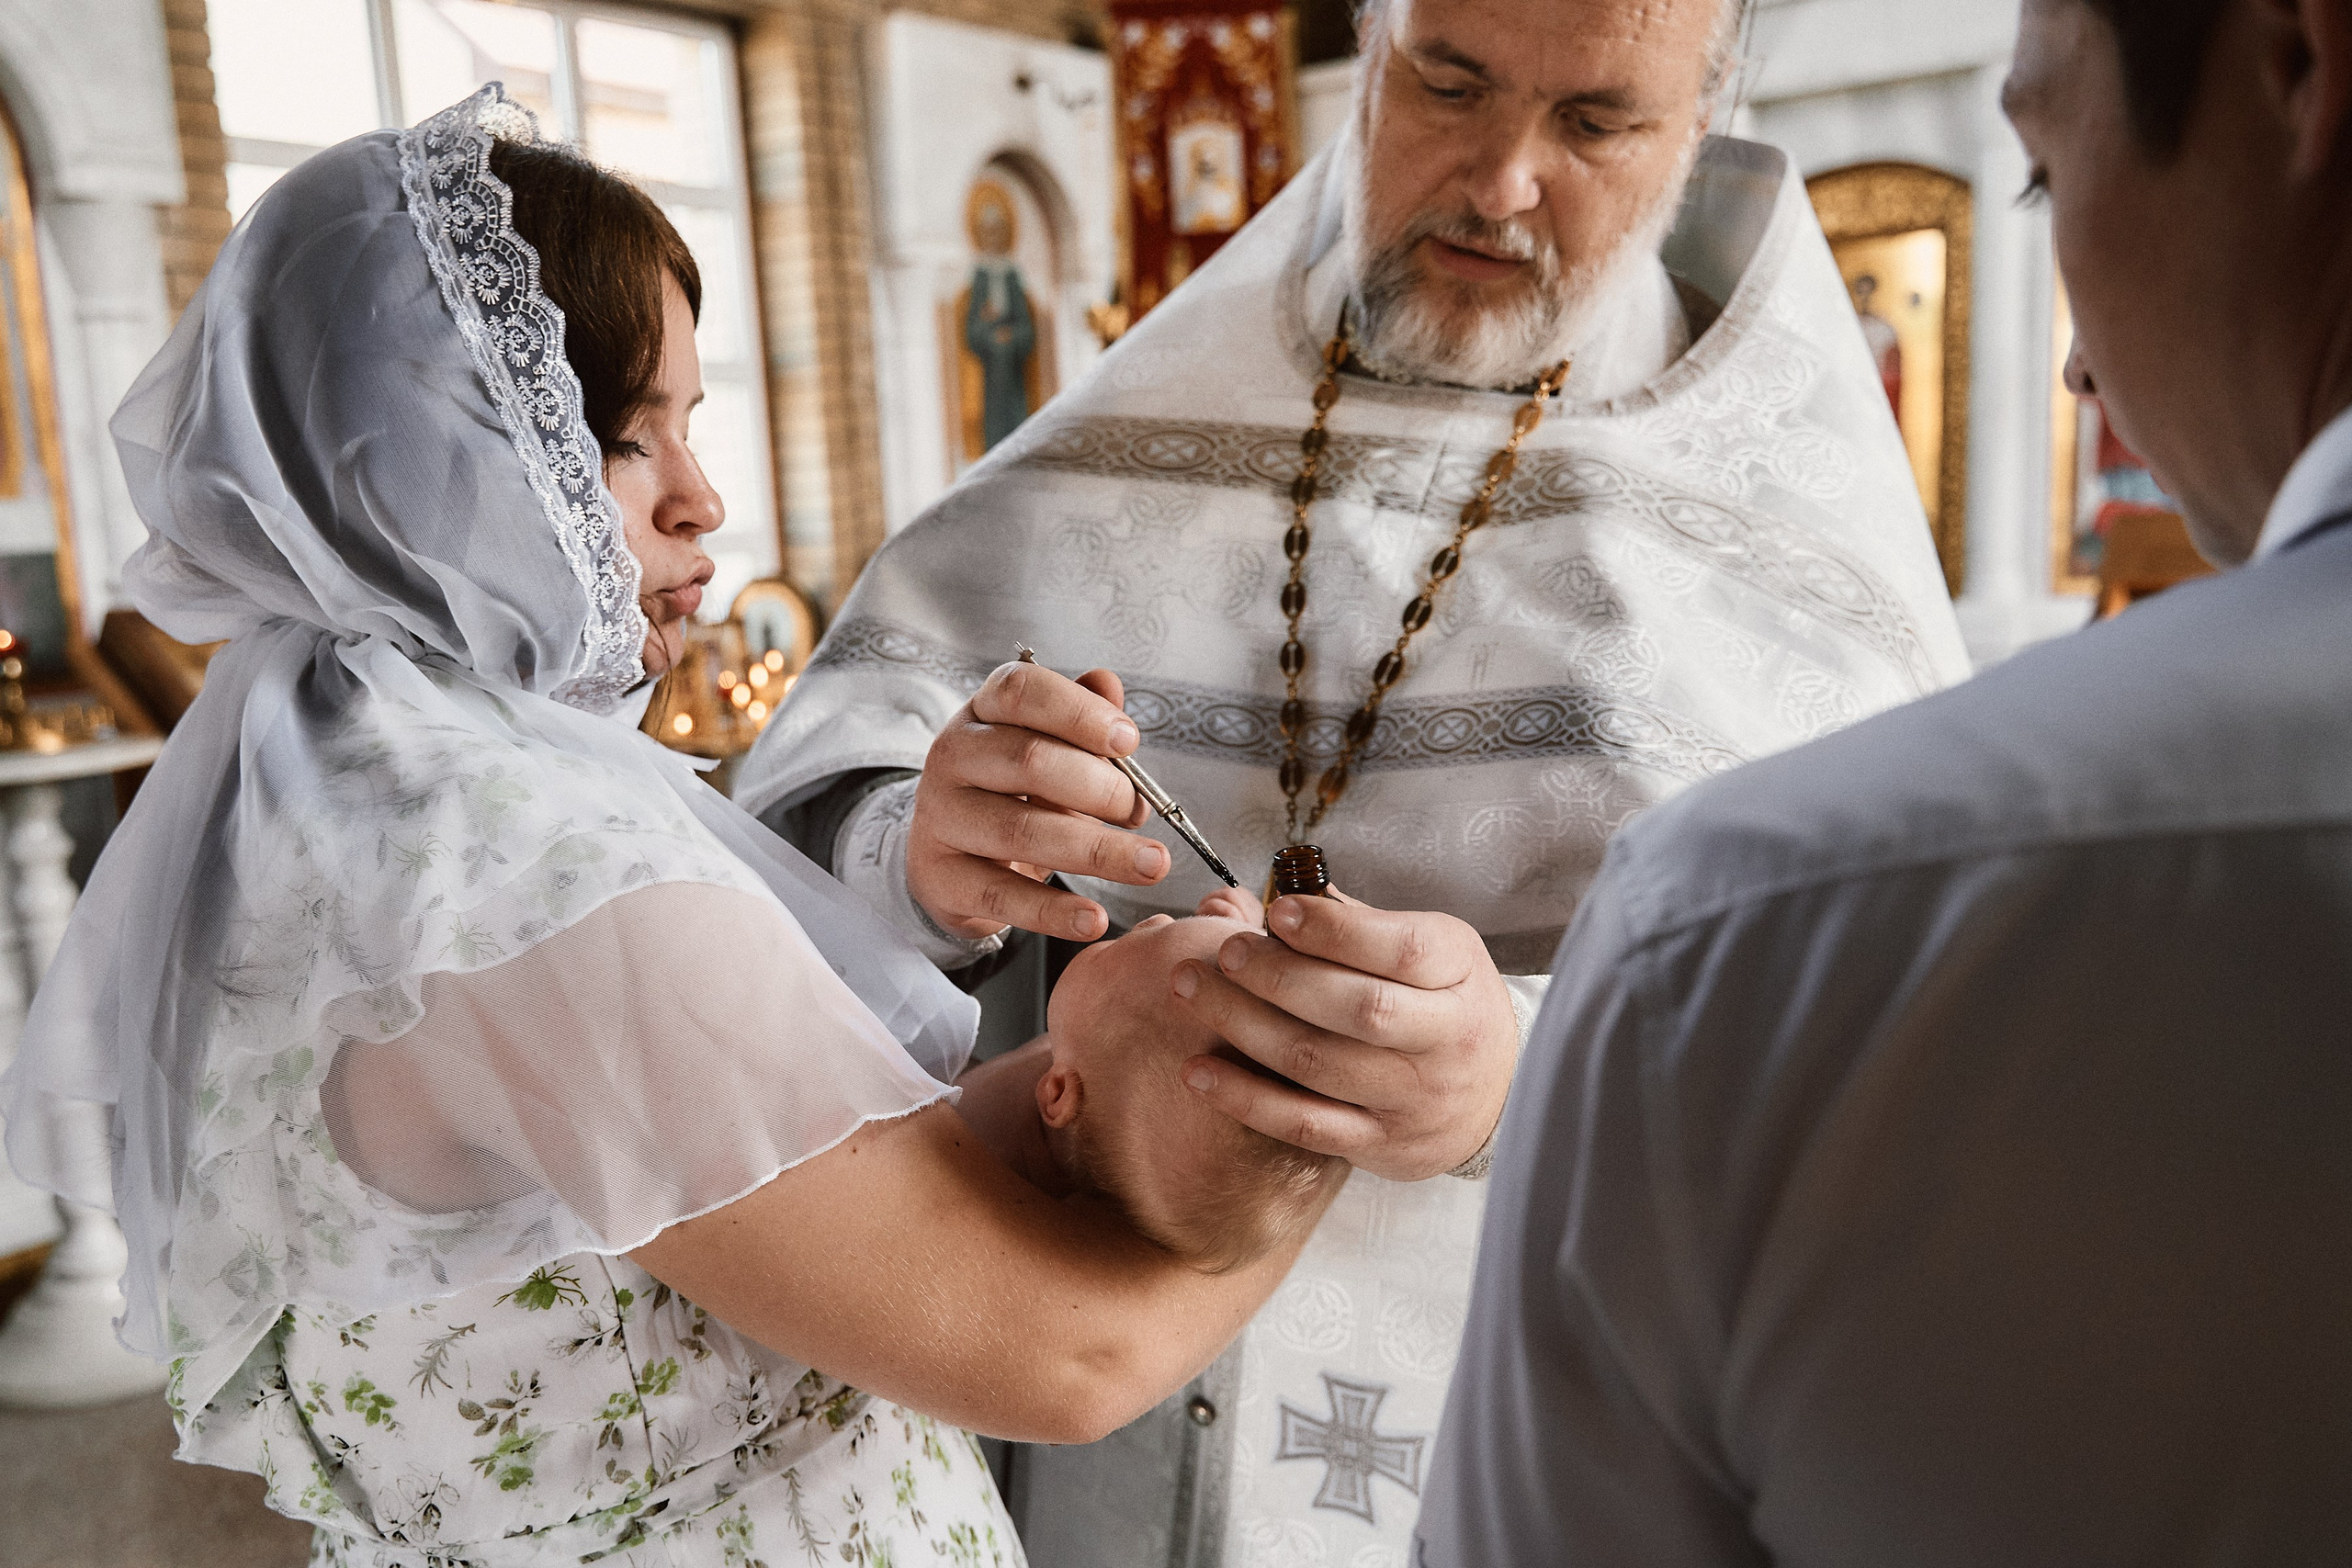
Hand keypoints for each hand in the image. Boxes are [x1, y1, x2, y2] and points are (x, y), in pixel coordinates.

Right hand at [907, 660, 1169, 940]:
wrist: (946, 855)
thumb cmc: (1010, 791)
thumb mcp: (1045, 746)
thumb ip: (1081, 718)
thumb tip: (1108, 684)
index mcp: (982, 712)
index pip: (1023, 691)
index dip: (1080, 713)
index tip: (1128, 742)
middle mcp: (954, 756)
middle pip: (1030, 760)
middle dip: (1100, 787)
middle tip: (1137, 812)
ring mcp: (942, 817)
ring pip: (1022, 831)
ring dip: (1097, 851)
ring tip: (1151, 865)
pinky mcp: (942, 877)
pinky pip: (1003, 895)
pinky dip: (1054, 911)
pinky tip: (1095, 919)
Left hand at [1168, 891, 1515, 1181]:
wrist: (1498, 1098)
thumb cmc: (1448, 1006)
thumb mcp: (1435, 951)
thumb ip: (1363, 925)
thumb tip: (1286, 891)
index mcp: (1459, 975)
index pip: (1402, 951)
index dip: (1335, 931)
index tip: (1279, 910)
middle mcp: (1445, 1040)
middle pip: (1358, 1009)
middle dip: (1280, 976)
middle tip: (1225, 951)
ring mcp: (1411, 1098)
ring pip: (1319, 1064)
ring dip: (1244, 1026)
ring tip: (1191, 989)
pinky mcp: (1379, 1144)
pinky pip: (1304, 1124)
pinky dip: (1245, 1098)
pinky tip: (1197, 1070)